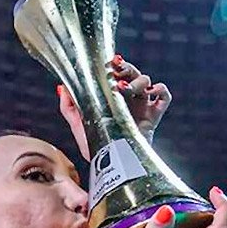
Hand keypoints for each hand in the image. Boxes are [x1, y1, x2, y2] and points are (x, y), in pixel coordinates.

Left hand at [56, 54, 171, 160]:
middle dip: (126, 68)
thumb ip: (69, 105)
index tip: (108, 64)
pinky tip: (151, 92)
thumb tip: (61, 87)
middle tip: (115, 71)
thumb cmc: (95, 144)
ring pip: (147, 81)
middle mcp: (129, 98)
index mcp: (113, 95)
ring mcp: (142, 106)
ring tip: (124, 89)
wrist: (109, 164)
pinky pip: (165, 97)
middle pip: (133, 72)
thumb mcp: (77, 124)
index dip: (116, 64)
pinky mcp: (153, 116)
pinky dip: (161, 90)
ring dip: (137, 81)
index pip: (118, 72)